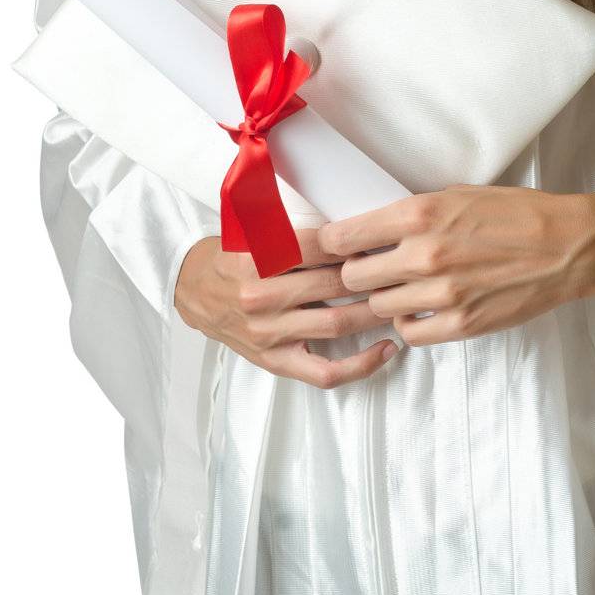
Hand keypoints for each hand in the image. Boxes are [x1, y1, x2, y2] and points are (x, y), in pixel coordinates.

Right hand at [173, 224, 399, 388]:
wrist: (194, 290)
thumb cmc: (232, 256)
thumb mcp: (253, 230)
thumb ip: (293, 227)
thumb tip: (349, 222)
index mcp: (256, 258)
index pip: (319, 246)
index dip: (354, 241)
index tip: (380, 236)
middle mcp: (261, 296)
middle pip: (333, 284)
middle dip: (373, 274)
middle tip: (401, 265)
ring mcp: (269, 333)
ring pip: (337, 324)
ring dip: (375, 311)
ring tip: (401, 299)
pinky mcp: (275, 361)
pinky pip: (325, 371)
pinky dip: (360, 365)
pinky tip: (386, 349)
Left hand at [316, 184, 594, 346]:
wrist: (566, 246)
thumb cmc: (514, 212)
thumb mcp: (457, 194)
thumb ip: (411, 213)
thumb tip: (372, 228)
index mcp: (419, 214)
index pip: (343, 236)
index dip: (332, 244)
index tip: (334, 246)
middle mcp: (423, 254)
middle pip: (353, 278)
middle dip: (356, 274)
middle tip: (369, 269)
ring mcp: (441, 294)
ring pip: (379, 308)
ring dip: (384, 299)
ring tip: (402, 287)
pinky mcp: (460, 325)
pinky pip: (410, 333)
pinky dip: (410, 322)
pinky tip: (423, 308)